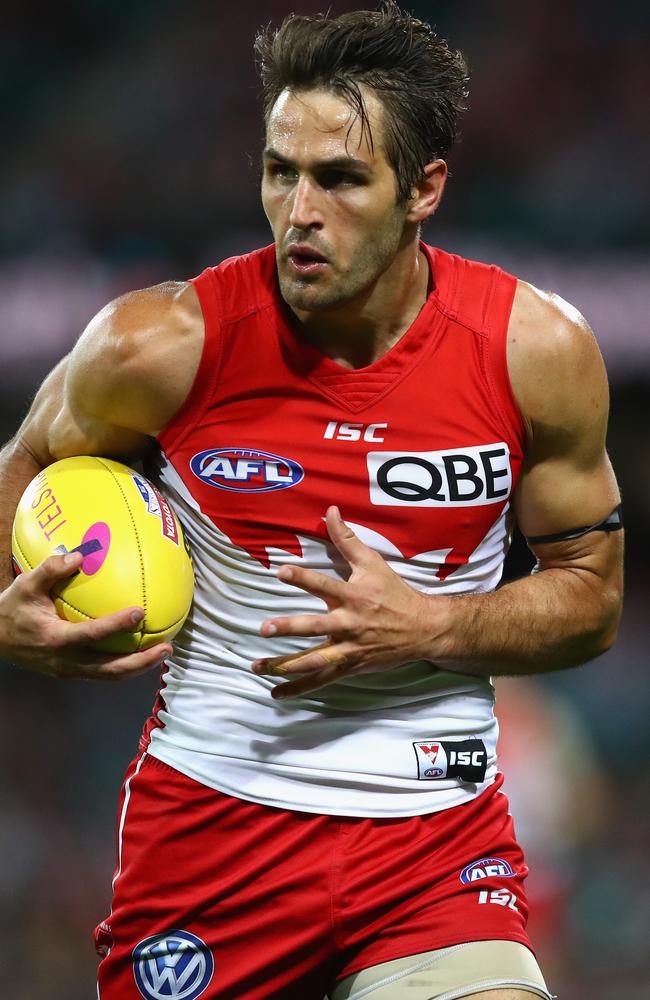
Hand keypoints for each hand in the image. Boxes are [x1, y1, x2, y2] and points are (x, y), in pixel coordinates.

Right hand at [0, 552, 171, 679]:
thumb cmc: (11, 609)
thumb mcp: (26, 585)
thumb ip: (50, 569)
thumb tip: (79, 556)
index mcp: (56, 639)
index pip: (92, 634)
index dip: (117, 625)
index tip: (140, 612)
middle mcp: (65, 661)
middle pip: (110, 669)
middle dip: (141, 661)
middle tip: (166, 647)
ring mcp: (69, 671)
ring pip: (109, 676)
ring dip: (138, 667)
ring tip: (162, 652)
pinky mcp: (71, 673)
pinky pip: (102, 673)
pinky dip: (124, 667)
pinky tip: (140, 653)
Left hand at [253, 506, 444, 698]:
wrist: (423, 629)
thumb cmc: (395, 593)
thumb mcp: (373, 562)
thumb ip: (347, 538)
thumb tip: (330, 510)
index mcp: (354, 596)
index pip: (324, 584)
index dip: (303, 577)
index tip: (281, 571)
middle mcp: (349, 623)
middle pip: (316, 627)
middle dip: (290, 628)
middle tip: (265, 628)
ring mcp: (348, 648)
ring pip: (314, 659)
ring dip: (285, 664)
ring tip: (258, 666)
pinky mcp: (350, 666)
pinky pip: (321, 680)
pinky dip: (299, 688)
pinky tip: (276, 692)